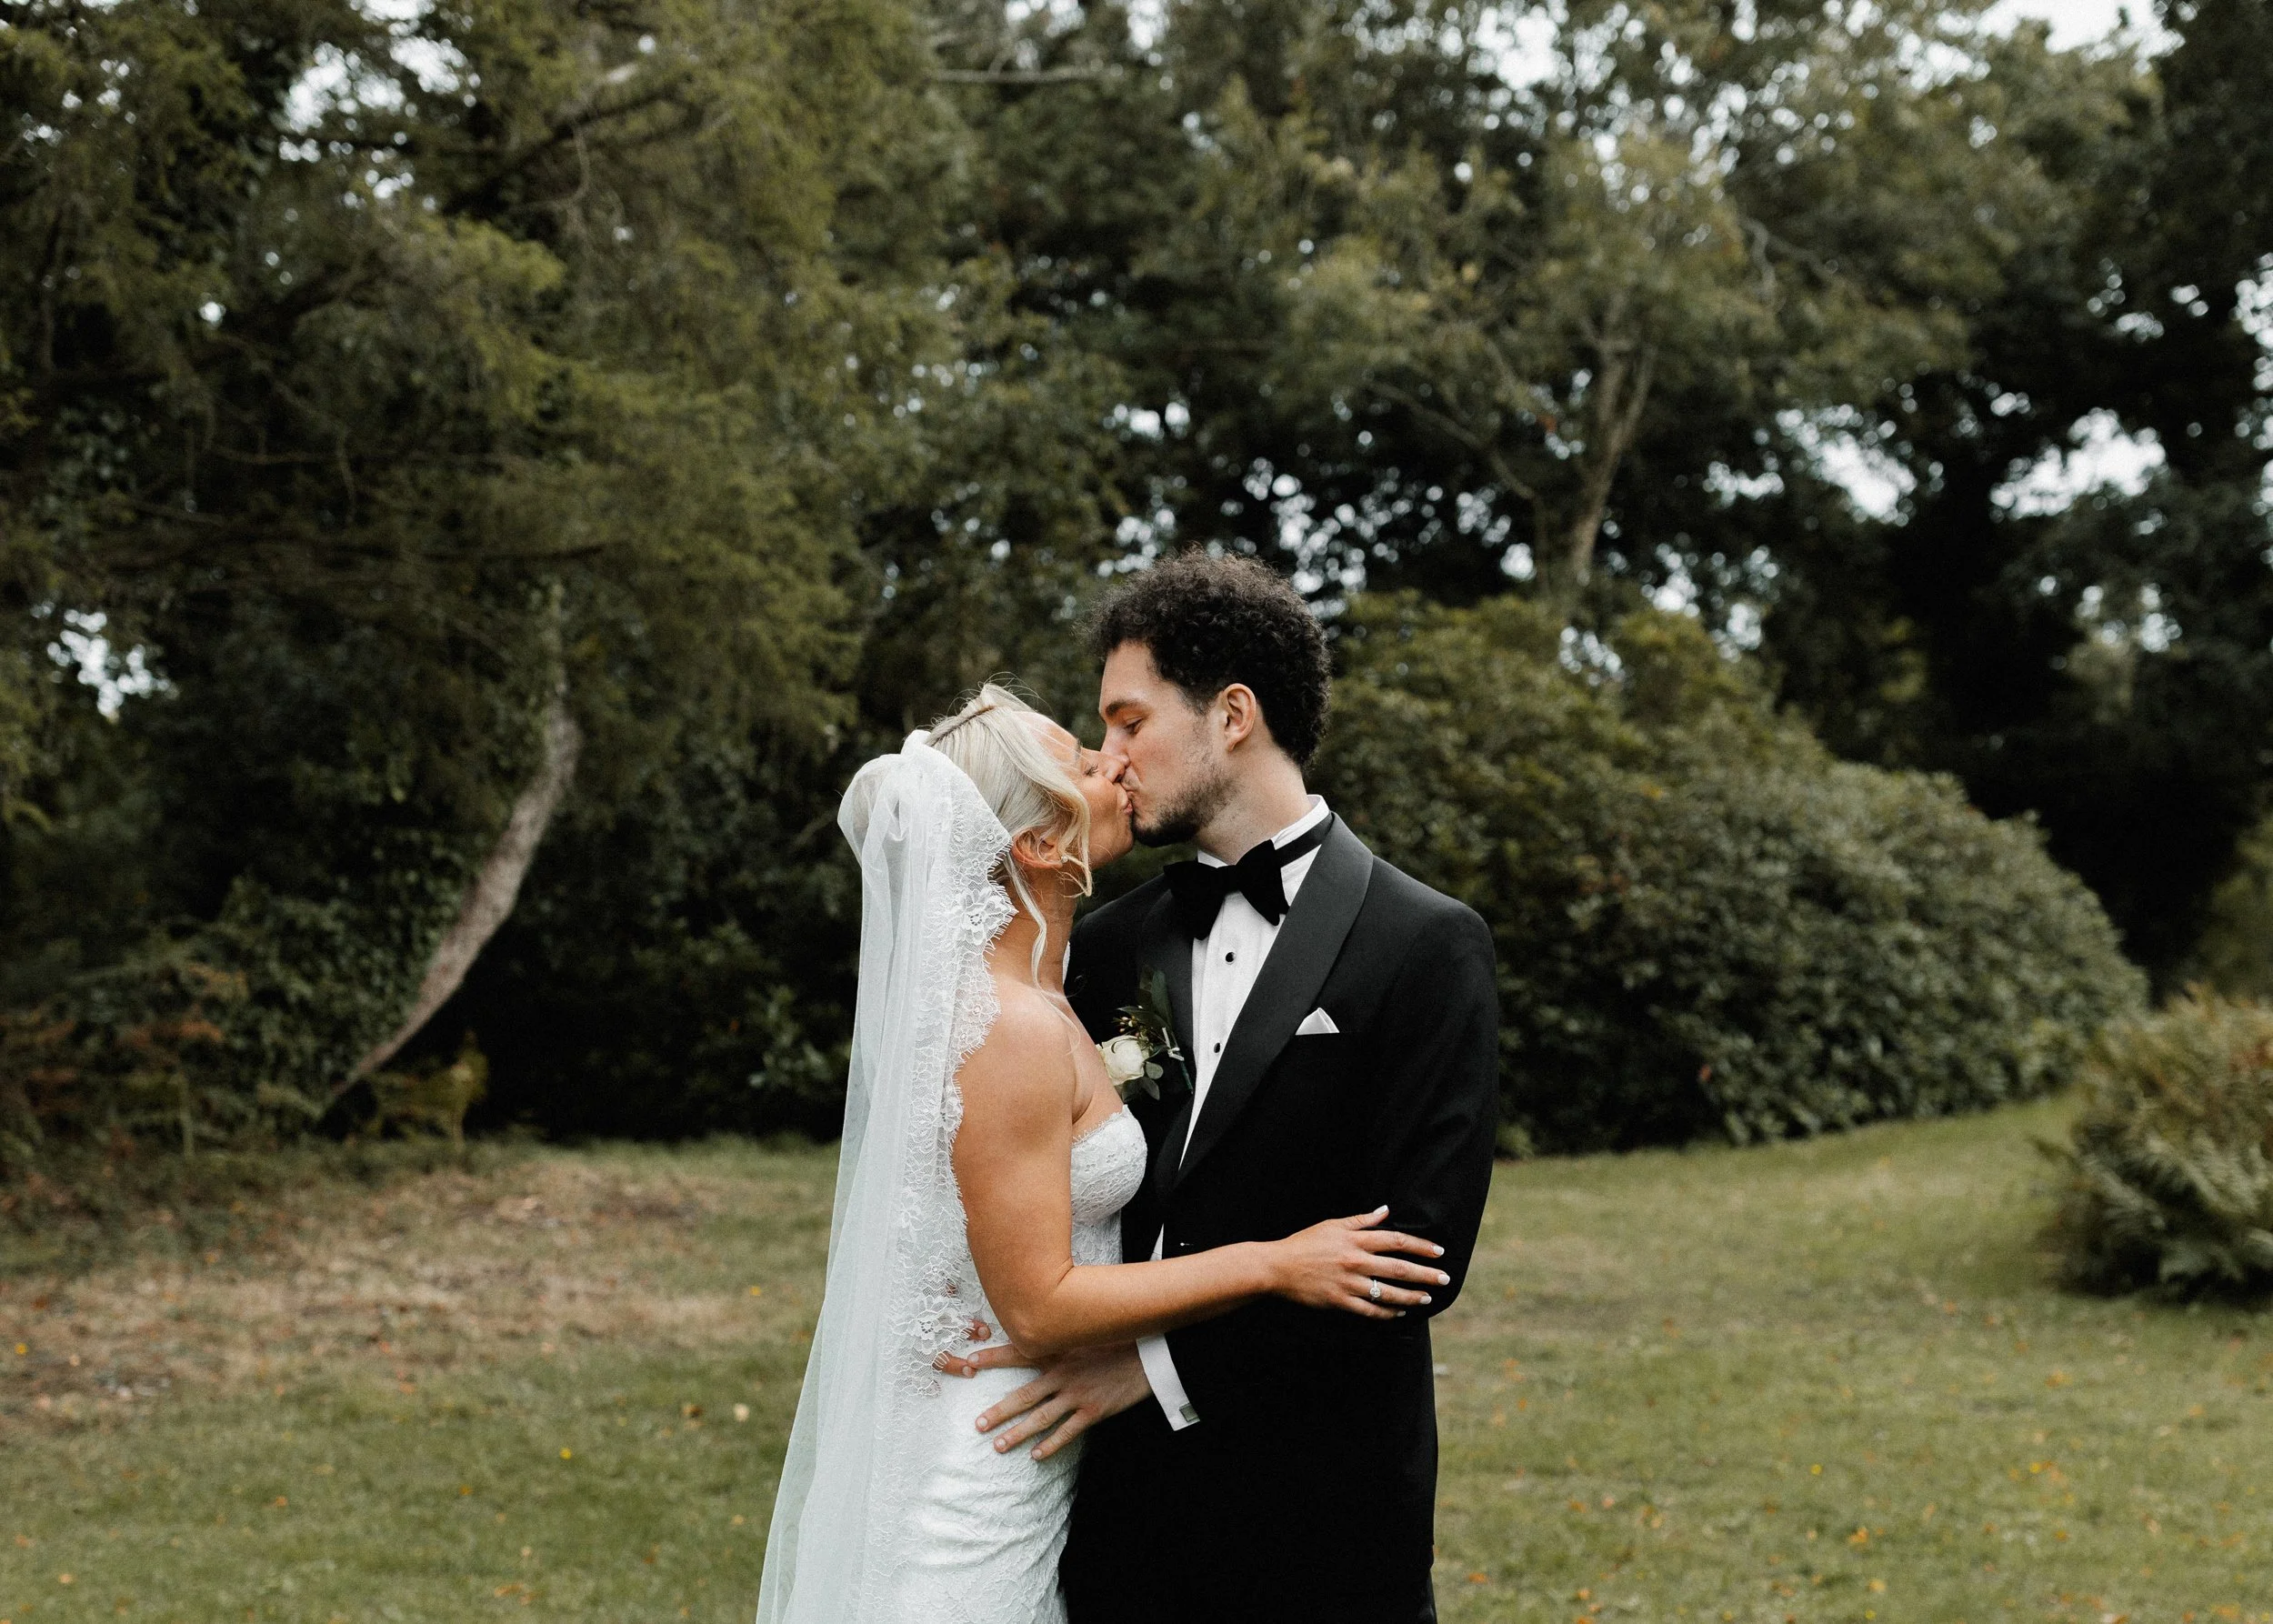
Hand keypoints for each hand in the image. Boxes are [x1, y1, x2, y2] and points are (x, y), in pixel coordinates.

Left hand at [965, 1342, 1151, 1460]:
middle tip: (977, 1423)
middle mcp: (1063, 1374)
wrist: (1148, 1353)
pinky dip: (1051, 1445)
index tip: (969, 1361)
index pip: (1019, 1353)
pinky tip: (1035, 1455)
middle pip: (1023, 1395)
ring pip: (1040, 1418)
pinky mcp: (1093, 1410)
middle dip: (998, 1410)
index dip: (993, 1357)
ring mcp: (1077, 1394)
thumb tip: (1038, 1332)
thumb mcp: (1085, 1332)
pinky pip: (1067, 1432)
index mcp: (1059, 1352)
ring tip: (997, 1445)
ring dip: (1017, 1433)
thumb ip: (1061, 1336)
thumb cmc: (1117, 1340)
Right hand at [1267, 1205, 1448, 1318]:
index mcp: (1355, 1240)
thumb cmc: (1305, 1243)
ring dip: (1412, 1296)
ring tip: (1428, 1298)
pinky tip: (1401, 1312)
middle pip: (1399, 1268)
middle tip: (1444, 1279)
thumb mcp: (1332, 1225)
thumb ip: (1361, 1220)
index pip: (1397, 1241)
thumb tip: (1386, 1211)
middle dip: (1425, 1274)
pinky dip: (1389, 1313)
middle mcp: (1356, 1261)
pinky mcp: (1341, 1302)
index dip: (1421, 1246)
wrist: (1277, 1267)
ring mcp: (1349, 1284)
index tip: (1438, 1251)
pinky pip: (1371, 1311)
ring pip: (1389, 1293)